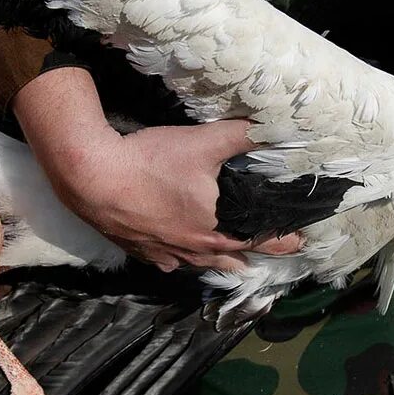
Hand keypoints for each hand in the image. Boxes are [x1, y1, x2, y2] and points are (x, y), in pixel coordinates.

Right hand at [53, 120, 301, 271]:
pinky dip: (177, 260)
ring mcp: (164, 255)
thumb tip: (272, 126)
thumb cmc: (150, 164)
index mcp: (216, 232)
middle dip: (252, 257)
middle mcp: (193, 251)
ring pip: (199, 267)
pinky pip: (166, 262)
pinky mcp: (139, 251)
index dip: (283, 240)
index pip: (262, 241)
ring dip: (217, 264)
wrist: (93, 178)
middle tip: (267, 253)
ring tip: (230, 263)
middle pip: (232, 261)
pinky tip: (175, 256)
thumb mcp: (203, 142)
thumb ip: (241, 135)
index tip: (300, 242)